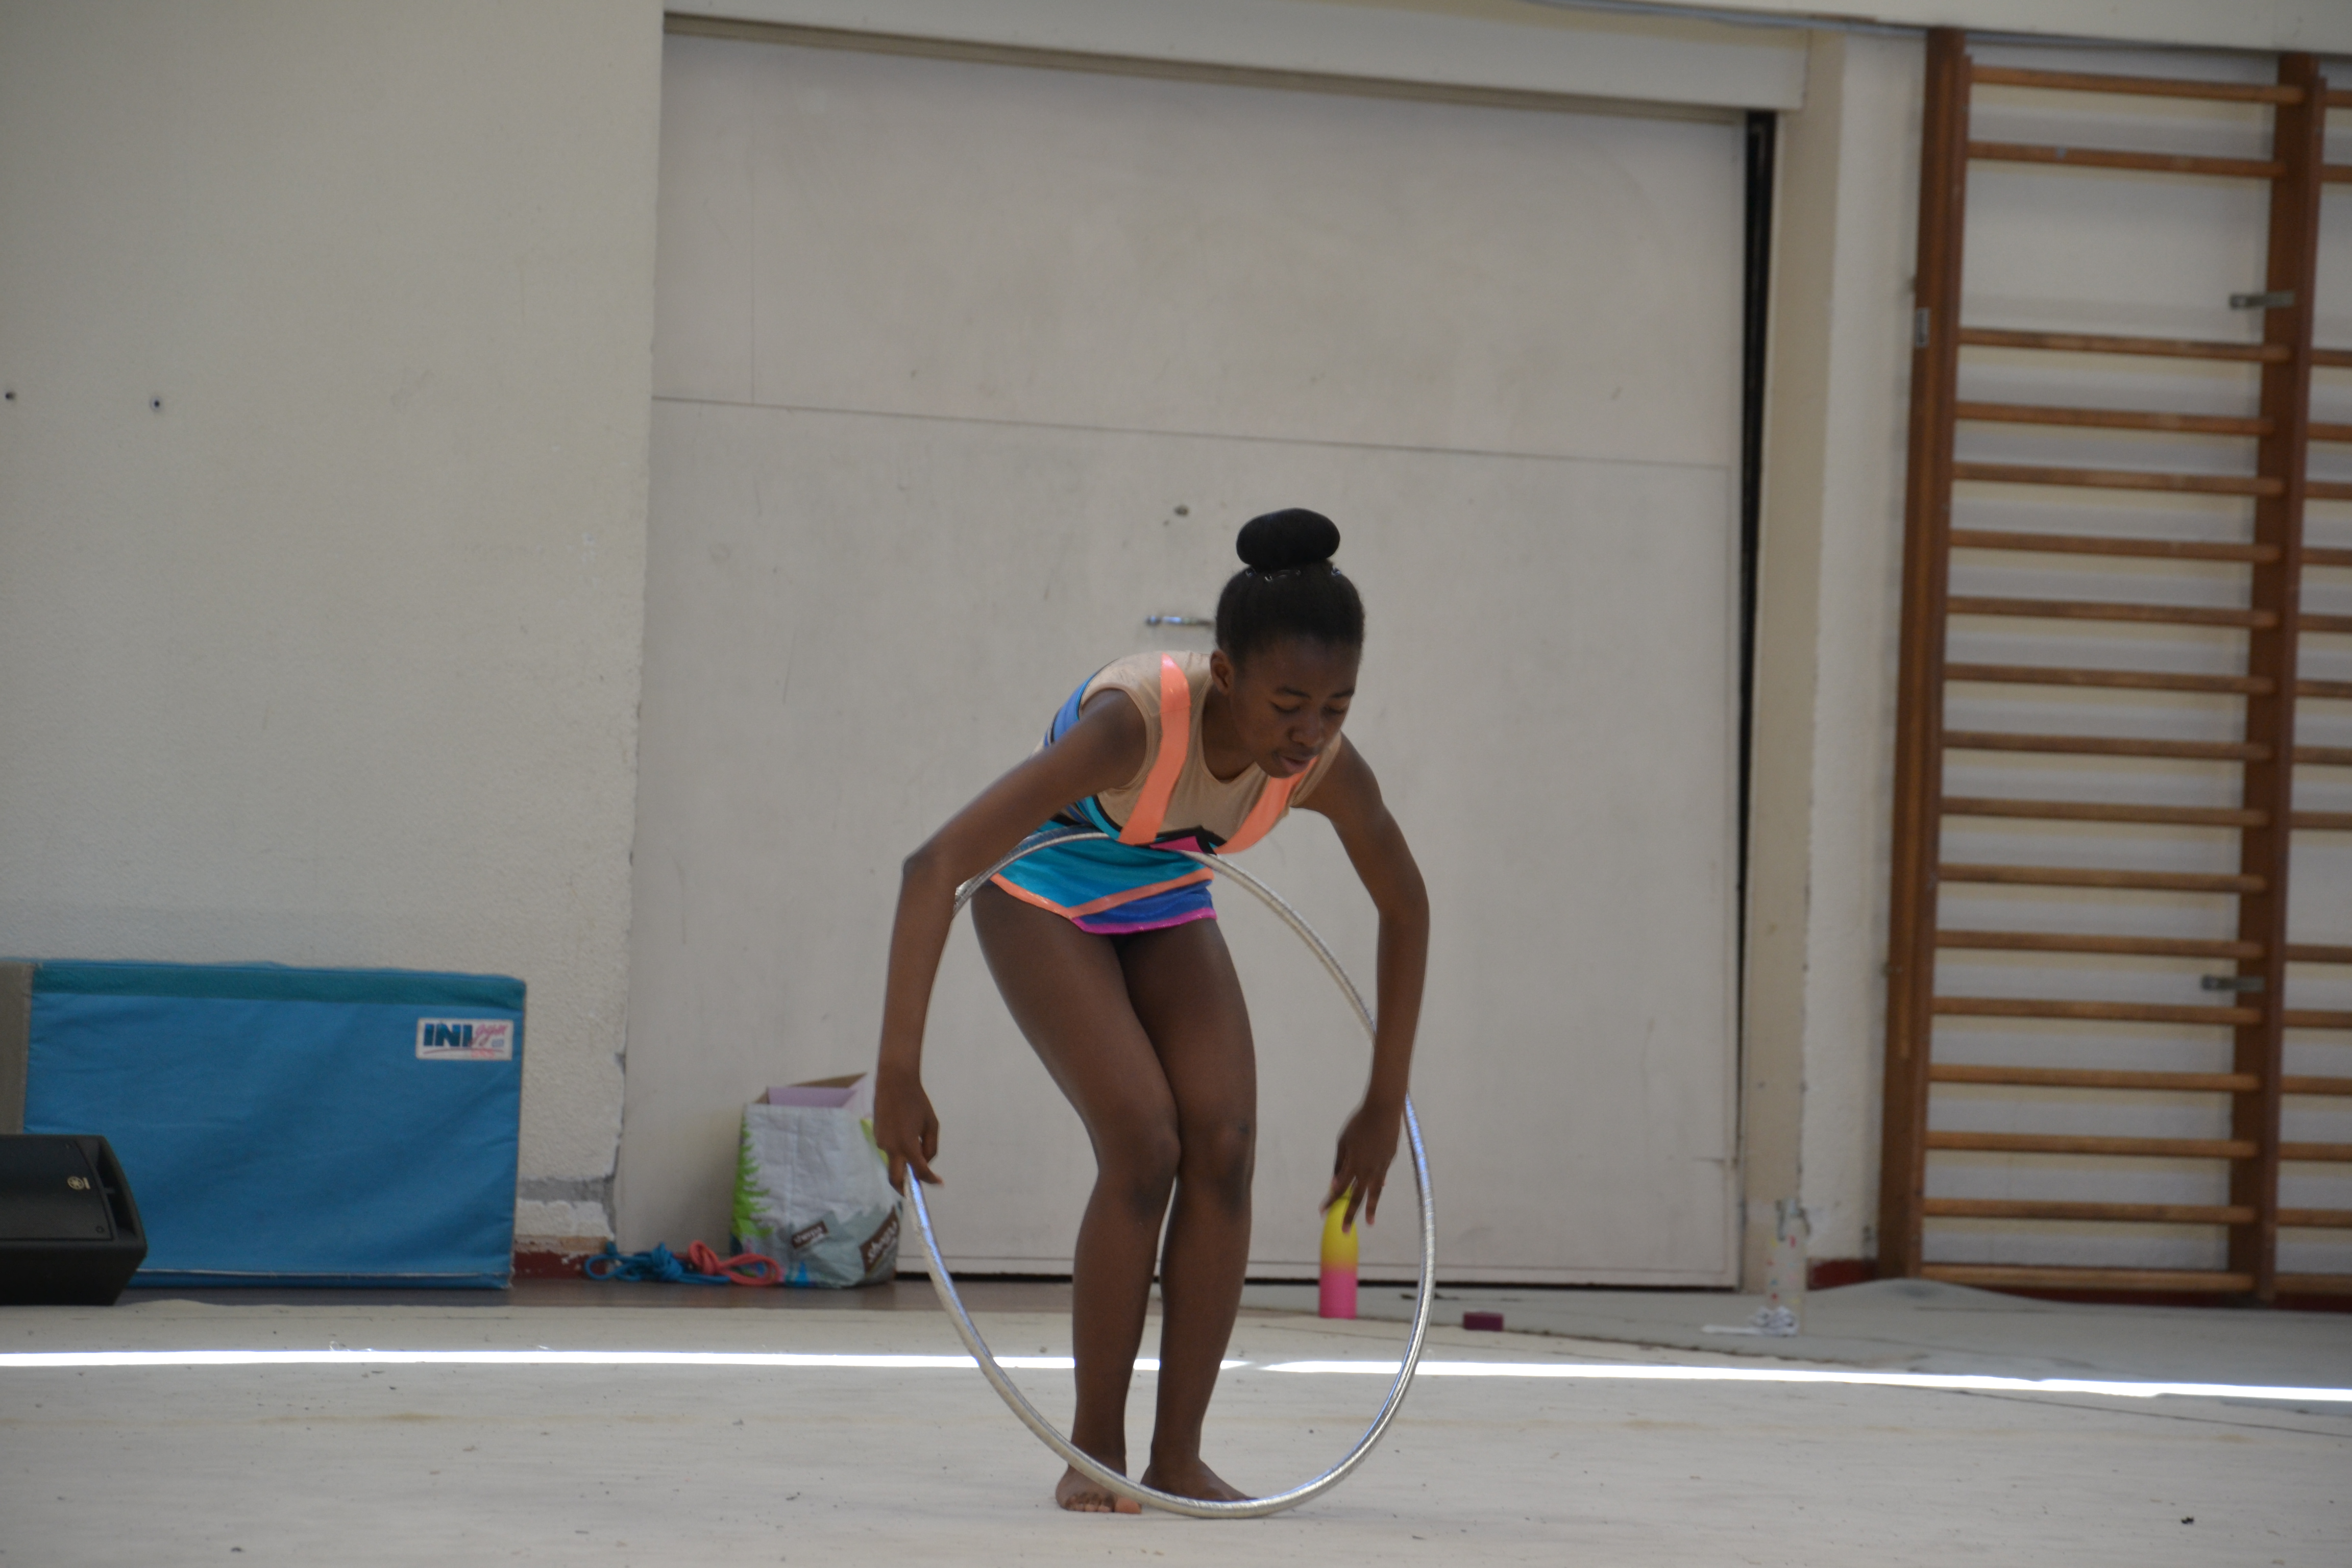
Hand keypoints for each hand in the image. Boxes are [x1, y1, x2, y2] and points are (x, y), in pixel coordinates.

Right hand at [874, 1060, 940, 1191]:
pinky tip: (904, 1132)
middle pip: (895, 1179)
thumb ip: (931, 1147)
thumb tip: (925, 1161)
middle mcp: (891, 1148)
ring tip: (915, 1141)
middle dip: (904, 1189)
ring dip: (903, 1162)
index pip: (919, 1172)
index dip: (930, 1180)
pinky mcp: (876, 1137)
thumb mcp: (932, 1124)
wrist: (894, 1083)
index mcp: (908, 1145)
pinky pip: (889, 1149)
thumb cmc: (917, 1102)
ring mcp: (881, 1143)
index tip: (939, 1182)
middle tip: (914, 1191)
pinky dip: (898, 1149)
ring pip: (893, 1162)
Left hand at [1322, 1097, 1401, 1231]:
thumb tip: (1335, 1182)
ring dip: (1371, 1209)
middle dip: (1350, 1214)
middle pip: (1357, 1197)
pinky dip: (1378, 1186)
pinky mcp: (1390, 1161)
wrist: (1383, 1111)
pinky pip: (1382, 1178)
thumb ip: (1339, 1163)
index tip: (1323, 1212)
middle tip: (1345, 1230)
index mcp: (1353, 1165)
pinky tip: (1377, 1191)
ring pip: (1374, 1193)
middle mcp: (1367, 1170)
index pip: (1340, 1189)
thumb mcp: (1343, 1142)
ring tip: (1370, 1223)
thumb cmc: (1358, 1123)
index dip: (1331, 1201)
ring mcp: (1381, 1167)